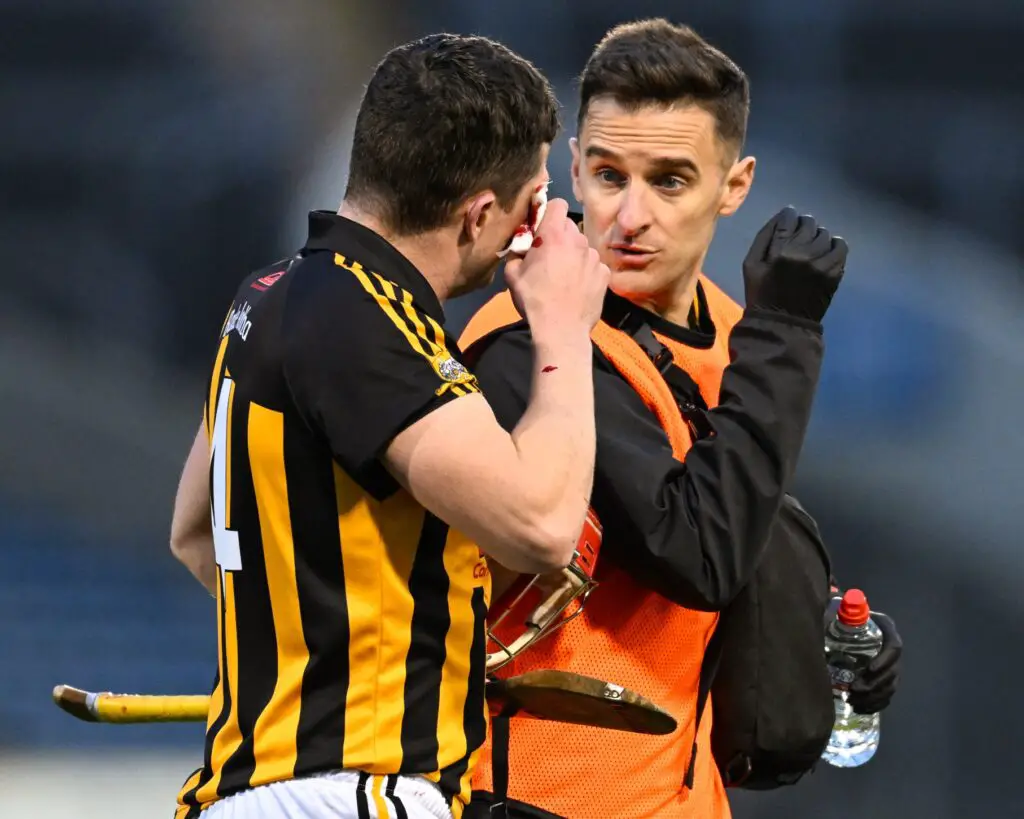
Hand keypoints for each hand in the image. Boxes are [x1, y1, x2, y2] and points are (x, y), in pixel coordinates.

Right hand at [504, 198, 609, 340]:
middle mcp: (577, 240)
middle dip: (560, 238)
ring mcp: (594, 257)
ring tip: (565, 278)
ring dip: (574, 256)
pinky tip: (578, 289)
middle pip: (570, 227)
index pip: (558, 204)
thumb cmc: (533, 300)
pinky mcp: (605, 274)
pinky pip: (594, 266)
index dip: (549, 213)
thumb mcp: (512, 275)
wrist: (560, 330)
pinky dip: (587, 273)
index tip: (543, 228)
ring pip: (582, 248)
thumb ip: (518, 254)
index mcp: (553, 235)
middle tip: (550, 258)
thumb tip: (523, 250)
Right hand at [742, 206, 847, 322]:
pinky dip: (834, 245)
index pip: (788, 218)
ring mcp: (822, 263)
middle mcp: (803, 253)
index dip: (788, 216)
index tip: (788, 220)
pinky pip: (840, 248)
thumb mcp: (750, 265)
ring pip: (825, 234)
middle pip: (808, 223)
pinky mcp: (834, 273)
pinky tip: (826, 252)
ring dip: (817, 236)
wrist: (782, 324)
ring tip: (811, 247)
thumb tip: (782, 216)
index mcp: (779, 251)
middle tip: (799, 236)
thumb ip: (764, 238)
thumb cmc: (762, 294)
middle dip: (803, 226)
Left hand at [825, 597, 902, 714]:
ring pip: (890, 686)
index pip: (894, 646)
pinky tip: (859, 708)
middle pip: (893, 671)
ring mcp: (890, 665)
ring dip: (874, 697)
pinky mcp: (884, 679)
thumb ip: (834, 612)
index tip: (869, 668)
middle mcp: (891, 648)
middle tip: (854, 689)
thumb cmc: (839, 614)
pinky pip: (886, 696)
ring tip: (853, 701)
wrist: (842, 622)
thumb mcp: (837, 610)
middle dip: (874, 684)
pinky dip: (875, 704)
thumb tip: (822, 617)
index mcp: (885, 629)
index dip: (884, 660)